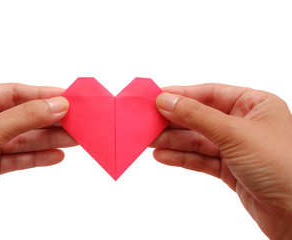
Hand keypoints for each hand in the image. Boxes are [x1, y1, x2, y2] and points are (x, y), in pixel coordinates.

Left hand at [0, 84, 76, 233]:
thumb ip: (23, 118)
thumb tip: (57, 105)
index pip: (18, 93)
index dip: (45, 96)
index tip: (71, 99)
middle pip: (26, 117)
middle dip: (52, 120)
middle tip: (79, 122)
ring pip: (26, 139)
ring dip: (51, 139)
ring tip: (76, 139)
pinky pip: (19, 159)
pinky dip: (38, 158)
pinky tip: (57, 156)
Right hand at [151, 84, 291, 239]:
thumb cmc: (283, 166)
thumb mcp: (235, 133)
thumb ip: (197, 116)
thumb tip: (166, 100)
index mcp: (254, 104)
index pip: (209, 94)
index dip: (180, 95)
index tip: (154, 98)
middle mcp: (244, 123)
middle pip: (199, 117)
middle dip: (172, 121)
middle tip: (145, 122)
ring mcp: (236, 147)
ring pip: (196, 140)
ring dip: (172, 141)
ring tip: (148, 141)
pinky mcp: (229, 169)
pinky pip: (200, 159)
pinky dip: (181, 158)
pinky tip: (162, 156)